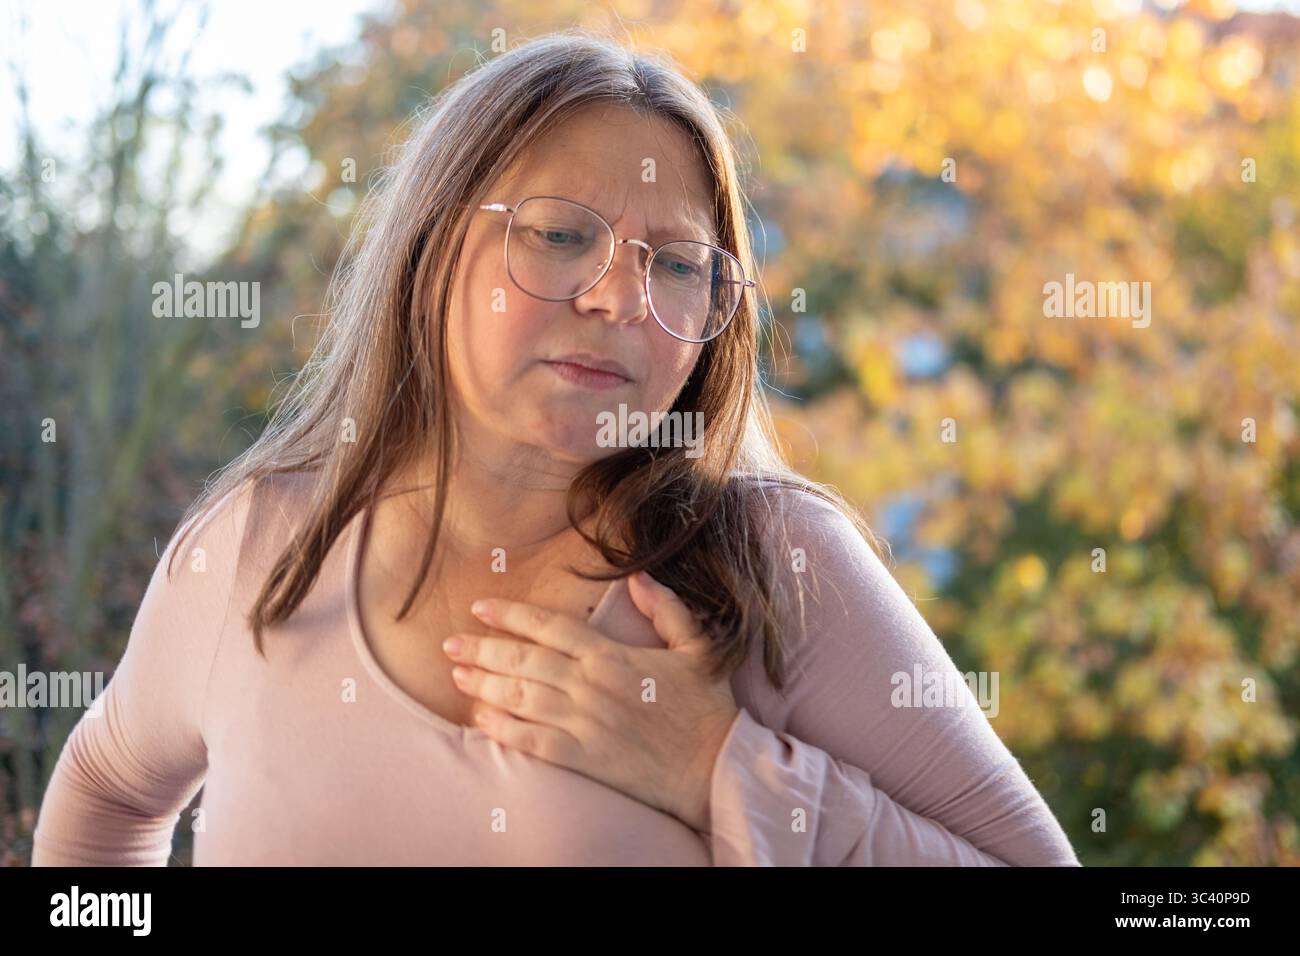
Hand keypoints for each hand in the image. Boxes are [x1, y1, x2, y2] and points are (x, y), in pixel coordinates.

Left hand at [442, 569, 739, 831]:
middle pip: (525, 660)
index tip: (481, 607)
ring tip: (456, 676)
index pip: (551, 626)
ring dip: (485, 685)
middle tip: (450, 643)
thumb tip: (636, 576)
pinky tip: (481, 720)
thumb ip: (664, 607)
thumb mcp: (696, 645)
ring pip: (523, 698)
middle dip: (483, 649)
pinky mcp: (585, 758)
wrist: (715, 767)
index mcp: (613, 656)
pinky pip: (534, 742)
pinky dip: (504, 729)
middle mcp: (592, 685)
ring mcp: (585, 723)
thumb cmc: (706, 706)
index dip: (512, 614)